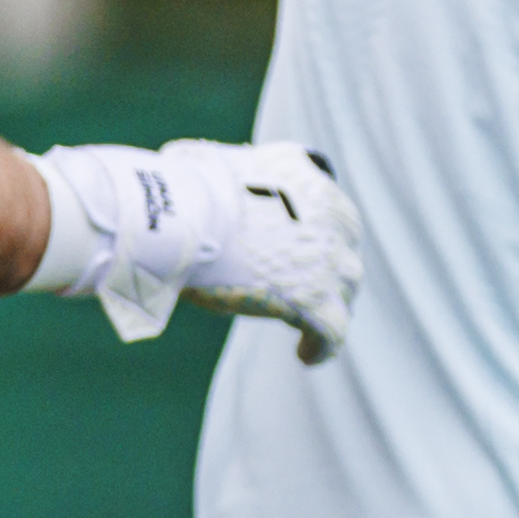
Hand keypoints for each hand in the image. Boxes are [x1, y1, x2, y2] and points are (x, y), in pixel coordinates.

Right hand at [35, 138, 366, 362]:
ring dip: (331, 299)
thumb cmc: (173, 189)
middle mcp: (327, 211)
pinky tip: (306, 356)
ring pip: (345, 284)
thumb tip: (180, 168)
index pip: (324, 199)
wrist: (177, 218)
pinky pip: (332, 331)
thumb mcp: (199, 161)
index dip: (315, 223)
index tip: (299, 241)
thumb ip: (213, 172)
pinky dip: (322, 346)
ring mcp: (328, 257)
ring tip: (309, 321)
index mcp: (300, 172)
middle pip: (343, 239)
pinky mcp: (316, 300)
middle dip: (329, 258)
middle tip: (305, 279)